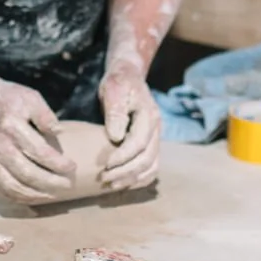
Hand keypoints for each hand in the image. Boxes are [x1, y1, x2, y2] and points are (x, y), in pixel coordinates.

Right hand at [0, 75, 71, 202]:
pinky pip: (1, 190)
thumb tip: (59, 133)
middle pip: (26, 173)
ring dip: (36, 195)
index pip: (37, 151)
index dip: (57, 163)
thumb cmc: (11, 99)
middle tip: (69, 185)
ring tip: (55, 195)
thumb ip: (46, 115)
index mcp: (10, 125)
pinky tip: (36, 197)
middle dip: (50, 183)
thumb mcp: (31, 97)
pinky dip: (19, 198)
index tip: (72, 167)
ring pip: (12, 186)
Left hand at [98, 63, 161, 189]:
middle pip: (147, 159)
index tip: (105, 164)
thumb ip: (115, 112)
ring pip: (152, 166)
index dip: (123, 157)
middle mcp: (157, 128)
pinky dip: (140, 178)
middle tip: (104, 179)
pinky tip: (124, 183)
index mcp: (149, 115)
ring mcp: (156, 137)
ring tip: (112, 185)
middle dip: (125, 172)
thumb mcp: (113, 89)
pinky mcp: (151, 143)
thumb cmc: (118, 82)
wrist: (128, 75)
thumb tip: (116, 137)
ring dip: (133, 179)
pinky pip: (152, 166)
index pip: (139, 143)